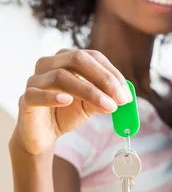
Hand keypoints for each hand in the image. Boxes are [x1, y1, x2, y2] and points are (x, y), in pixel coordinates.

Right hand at [11, 49, 131, 155]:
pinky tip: (67, 101)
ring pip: (61, 76)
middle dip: (103, 78)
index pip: (93, 57)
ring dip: (89, 91)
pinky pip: (37, 94)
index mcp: (68, 58)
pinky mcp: (26, 98)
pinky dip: (53, 96)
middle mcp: (50, 62)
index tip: (126, 93)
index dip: (112, 73)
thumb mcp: (90, 104)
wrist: (43, 134)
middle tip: (120, 98)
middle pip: (78, 60)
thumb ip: (104, 98)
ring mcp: (35, 79)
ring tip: (107, 106)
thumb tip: (122, 98)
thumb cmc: (67, 112)